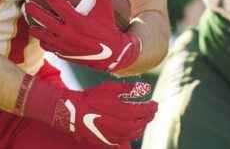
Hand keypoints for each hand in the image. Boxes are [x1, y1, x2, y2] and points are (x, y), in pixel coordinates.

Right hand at [20, 76, 155, 145]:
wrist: (74, 111)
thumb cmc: (92, 97)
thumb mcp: (110, 88)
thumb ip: (129, 89)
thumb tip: (145, 87)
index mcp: (122, 111)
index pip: (143, 111)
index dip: (151, 108)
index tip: (155, 103)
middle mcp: (121, 126)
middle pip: (140, 123)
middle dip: (148, 117)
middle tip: (152, 110)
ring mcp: (114, 136)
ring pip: (134, 134)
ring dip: (141, 126)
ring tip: (143, 119)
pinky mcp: (108, 142)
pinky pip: (124, 141)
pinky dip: (131, 135)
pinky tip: (132, 130)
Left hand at [25, 0, 139, 71]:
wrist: (112, 54)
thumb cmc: (108, 27)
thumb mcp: (106, 8)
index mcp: (76, 20)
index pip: (57, 3)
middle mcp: (67, 33)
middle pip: (44, 20)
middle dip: (34, 10)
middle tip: (27, 3)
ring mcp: (64, 45)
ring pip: (43, 35)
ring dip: (35, 27)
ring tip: (30, 20)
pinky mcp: (63, 54)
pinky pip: (48, 46)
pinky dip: (44, 40)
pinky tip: (43, 36)